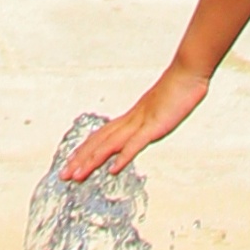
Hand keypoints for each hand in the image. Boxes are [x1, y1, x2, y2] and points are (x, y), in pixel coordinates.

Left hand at [62, 67, 209, 179]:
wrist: (186, 74)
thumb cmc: (176, 91)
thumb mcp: (159, 111)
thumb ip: (149, 121)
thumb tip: (143, 129)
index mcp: (130, 118)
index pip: (101, 136)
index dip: (84, 150)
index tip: (72, 163)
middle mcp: (130, 121)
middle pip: (98, 142)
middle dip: (79, 159)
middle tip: (63, 175)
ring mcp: (140, 123)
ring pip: (109, 145)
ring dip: (91, 161)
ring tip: (77, 175)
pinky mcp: (153, 126)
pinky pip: (134, 144)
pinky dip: (122, 157)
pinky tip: (112, 170)